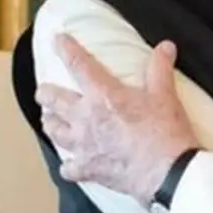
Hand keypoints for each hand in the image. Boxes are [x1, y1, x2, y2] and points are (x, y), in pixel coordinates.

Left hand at [35, 36, 200, 204]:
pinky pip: (67, 167)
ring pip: (53, 130)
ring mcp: (83, 145)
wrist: (167, 172)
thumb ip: (160, 67)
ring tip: (51, 119)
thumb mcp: (165, 94)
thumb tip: (166, 46)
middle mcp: (85, 118)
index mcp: (103, 95)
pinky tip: (71, 163)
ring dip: (51, 122)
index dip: (66, 49)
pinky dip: (68, 164)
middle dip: (45, 92)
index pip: (78, 64)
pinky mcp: (88, 169)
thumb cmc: (165, 132)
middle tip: (45, 91)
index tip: (57, 40)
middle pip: (52, 100)